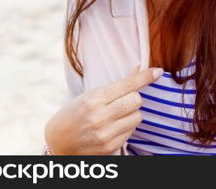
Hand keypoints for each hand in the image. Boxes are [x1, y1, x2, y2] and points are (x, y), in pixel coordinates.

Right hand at [44, 65, 160, 154]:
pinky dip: (126, 127)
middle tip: (121, 100)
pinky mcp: (110, 147)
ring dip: (131, 113)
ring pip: (137, 116)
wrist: (57, 144)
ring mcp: (106, 134)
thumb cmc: (73, 114)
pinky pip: (132, 131)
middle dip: (133, 98)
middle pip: (136, 100)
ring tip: (115, 115)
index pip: (128, 85)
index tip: (158, 72)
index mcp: (94, 99)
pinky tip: (112, 127)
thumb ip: (117, 84)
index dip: (145, 77)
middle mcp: (100, 116)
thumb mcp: (90, 95)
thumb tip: (139, 68)